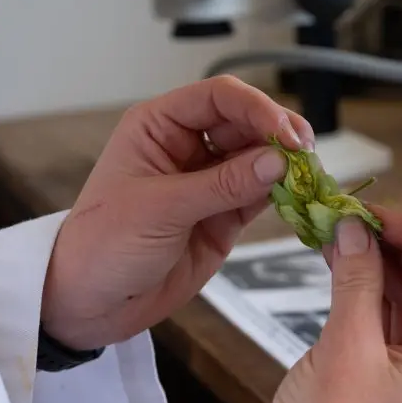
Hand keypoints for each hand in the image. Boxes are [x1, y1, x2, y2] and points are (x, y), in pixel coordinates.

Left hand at [40, 75, 313, 349]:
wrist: (91, 304)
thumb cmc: (103, 246)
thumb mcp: (160, 210)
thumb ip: (222, 185)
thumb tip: (278, 161)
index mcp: (158, 128)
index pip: (217, 98)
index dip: (255, 108)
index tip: (284, 133)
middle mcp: (186, 148)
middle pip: (245, 124)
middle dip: (277, 135)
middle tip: (305, 155)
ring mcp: (207, 183)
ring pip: (259, 159)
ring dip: (286, 165)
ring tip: (310, 177)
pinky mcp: (223, 217)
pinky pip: (260, 195)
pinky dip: (283, 195)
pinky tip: (300, 197)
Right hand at [256, 206, 401, 402]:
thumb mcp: (347, 349)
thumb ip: (355, 282)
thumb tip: (356, 234)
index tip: (382, 216)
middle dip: (397, 246)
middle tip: (357, 221)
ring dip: (379, 266)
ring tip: (343, 237)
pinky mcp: (394, 378)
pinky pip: (390, 321)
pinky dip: (367, 292)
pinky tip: (342, 268)